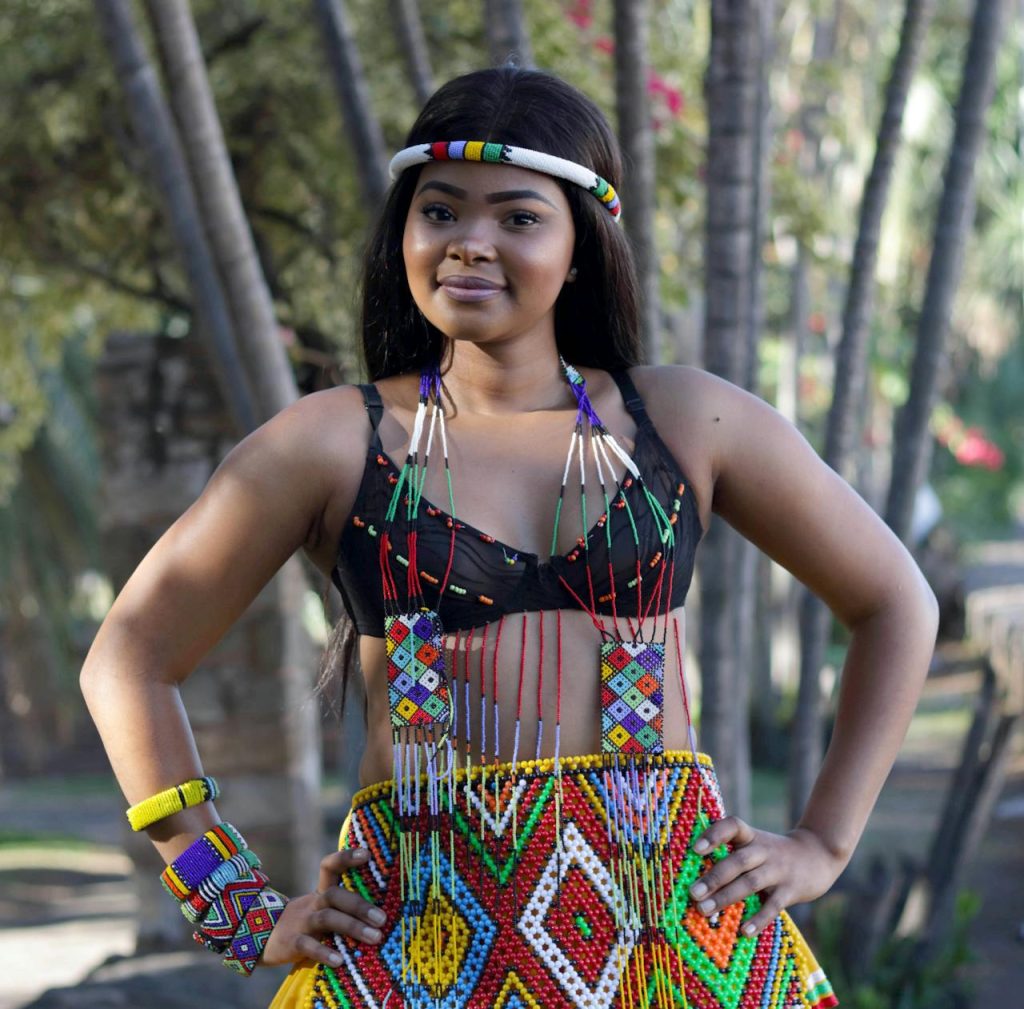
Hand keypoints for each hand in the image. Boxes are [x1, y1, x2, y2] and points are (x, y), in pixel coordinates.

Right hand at [260, 849, 386, 967]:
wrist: (262, 936)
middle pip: (335, 895)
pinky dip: (325, 952)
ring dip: (352, 926)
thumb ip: (344, 908)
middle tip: (382, 919)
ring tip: (375, 937)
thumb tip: (384, 911)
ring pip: (327, 918)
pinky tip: (341, 961)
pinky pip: (308, 946)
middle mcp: (313, 903)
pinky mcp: (292, 943)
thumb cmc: (306, 922)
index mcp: (321, 891)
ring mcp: (302, 922)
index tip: (367, 854)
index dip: (346, 857)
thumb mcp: (321, 908)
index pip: (330, 867)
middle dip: (360, 905)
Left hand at [688, 817, 843, 936]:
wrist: (818, 855)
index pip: (733, 826)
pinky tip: (744, 930)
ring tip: (705, 910)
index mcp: (751, 836)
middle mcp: (764, 850)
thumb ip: (733, 855)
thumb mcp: (755, 844)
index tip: (696, 849)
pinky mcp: (792, 890)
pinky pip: (774, 905)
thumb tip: (697, 879)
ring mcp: (779, 870)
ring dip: (726, 897)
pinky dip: (759, 918)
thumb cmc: (773, 854)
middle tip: (693, 893)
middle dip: (714, 878)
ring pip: (750, 883)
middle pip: (737, 861)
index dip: (715, 835)